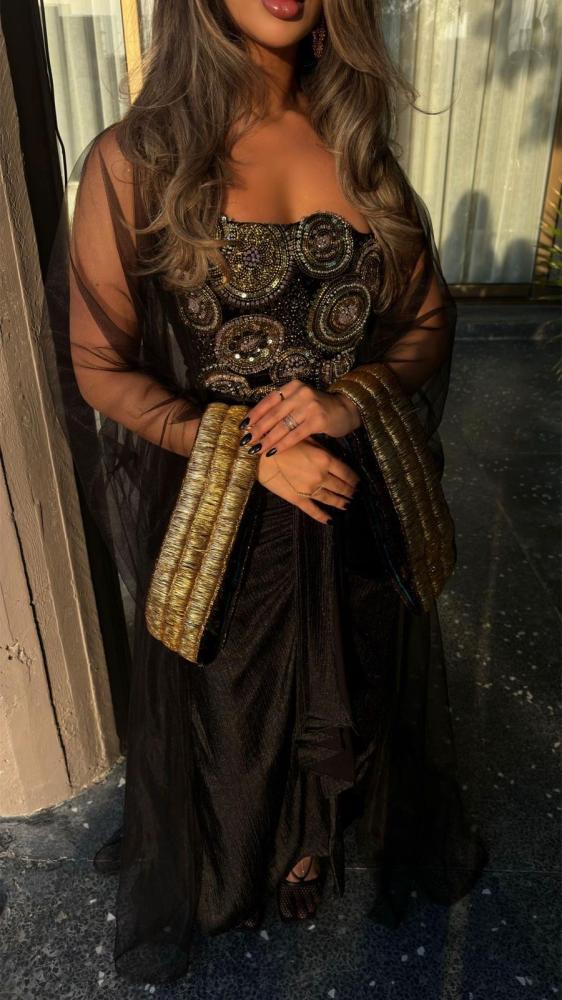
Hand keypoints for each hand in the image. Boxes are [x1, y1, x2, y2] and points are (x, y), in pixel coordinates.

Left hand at [239, 380, 360, 457]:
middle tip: (246, 441)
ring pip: (282, 426)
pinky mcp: (318, 420)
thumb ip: (283, 408)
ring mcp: (310, 406)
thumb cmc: (319, 409)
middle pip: (273, 414)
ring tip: (256, 449)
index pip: (268, 400)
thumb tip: (256, 424)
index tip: (243, 426)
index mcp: (293, 386)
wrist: (346, 410)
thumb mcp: (300, 402)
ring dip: (267, 439)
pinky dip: (282, 445)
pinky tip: (273, 452)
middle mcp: (300, 393)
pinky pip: (295, 435)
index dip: (255, 414)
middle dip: (258, 429)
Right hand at [257, 438, 359, 524]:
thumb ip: (320, 448)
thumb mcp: (306, 439)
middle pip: (341, 487)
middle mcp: (321, 476)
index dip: (354, 479)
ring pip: (331, 499)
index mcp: (325, 459)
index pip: (346, 472)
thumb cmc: (282, 443)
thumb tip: (331, 455)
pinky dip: (322, 516)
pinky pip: (313, 510)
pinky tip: (330, 521)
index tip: (358, 482)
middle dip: (350, 491)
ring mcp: (310, 489)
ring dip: (341, 503)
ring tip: (347, 505)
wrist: (260, 457)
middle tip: (354, 494)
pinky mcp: (298, 499)